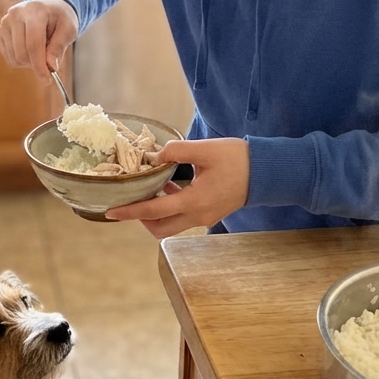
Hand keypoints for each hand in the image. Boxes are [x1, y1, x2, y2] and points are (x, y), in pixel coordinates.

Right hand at [0, 0, 78, 83]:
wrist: (49, 6)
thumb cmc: (60, 18)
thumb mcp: (69, 30)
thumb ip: (59, 47)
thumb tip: (50, 66)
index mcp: (35, 11)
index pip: (33, 44)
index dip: (40, 65)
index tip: (47, 80)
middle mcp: (16, 14)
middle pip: (22, 53)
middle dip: (36, 64)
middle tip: (49, 61)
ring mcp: (5, 22)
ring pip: (14, 57)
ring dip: (29, 63)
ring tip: (41, 51)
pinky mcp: (1, 31)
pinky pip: (8, 56)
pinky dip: (20, 60)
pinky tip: (30, 50)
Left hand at [106, 137, 249, 238]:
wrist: (268, 172)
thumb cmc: (239, 159)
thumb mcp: (205, 149)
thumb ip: (177, 151)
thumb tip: (155, 156)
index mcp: (195, 201)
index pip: (154, 212)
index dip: (130, 212)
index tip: (111, 212)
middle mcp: (198, 215)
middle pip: (160, 228)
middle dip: (141, 218)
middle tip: (131, 199)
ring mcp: (205, 217)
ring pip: (172, 225)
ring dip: (156, 212)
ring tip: (150, 187)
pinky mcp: (210, 213)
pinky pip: (183, 217)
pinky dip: (171, 206)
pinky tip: (169, 185)